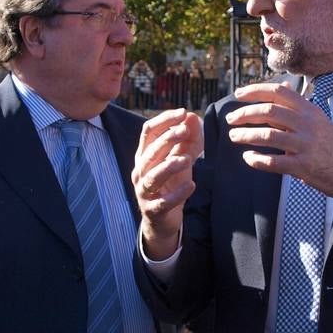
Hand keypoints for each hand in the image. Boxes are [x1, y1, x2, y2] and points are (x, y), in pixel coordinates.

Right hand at [133, 108, 201, 258]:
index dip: (164, 120)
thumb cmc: (171, 184)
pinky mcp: (153, 210)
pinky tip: (191, 185)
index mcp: (145, 155)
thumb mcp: (181, 159)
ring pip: (152, 176)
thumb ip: (188, 140)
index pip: (148, 132)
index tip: (182, 112)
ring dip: (169, 166)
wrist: (163, 220)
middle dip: (167, 139)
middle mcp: (141, 171)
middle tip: (184, 131)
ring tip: (186, 160)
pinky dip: (177, 194)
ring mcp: (144, 191)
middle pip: (150, 151)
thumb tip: (192, 116)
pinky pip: (163, 202)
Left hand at [226, 82, 332, 206]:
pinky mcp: (304, 167)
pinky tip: (248, 158)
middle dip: (245, 113)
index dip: (255, 91)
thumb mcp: (318, 120)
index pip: (279, 92)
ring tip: (234, 136)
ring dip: (246, 135)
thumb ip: (298, 107)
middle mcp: (308, 124)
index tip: (238, 94)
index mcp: (309, 110)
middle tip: (231, 119)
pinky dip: (257, 160)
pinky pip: (274, 162)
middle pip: (269, 111)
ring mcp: (306, 146)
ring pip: (268, 136)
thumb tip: (282, 88)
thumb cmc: (332, 145)